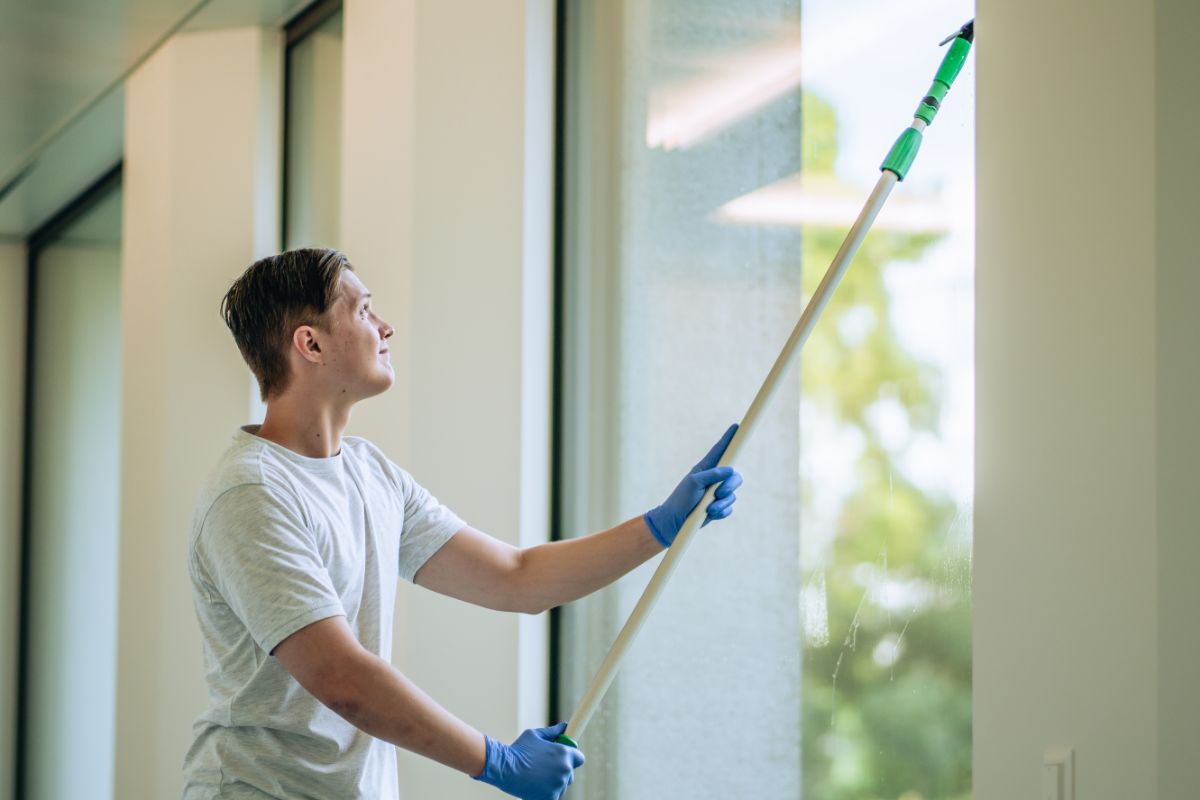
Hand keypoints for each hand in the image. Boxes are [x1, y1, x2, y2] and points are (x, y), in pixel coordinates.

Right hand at [474, 722, 584, 799]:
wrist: (504, 768)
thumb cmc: (518, 749)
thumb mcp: (534, 735)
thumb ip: (552, 732)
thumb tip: (564, 726)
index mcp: (564, 753)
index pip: (579, 758)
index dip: (572, 758)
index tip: (563, 758)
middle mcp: (565, 769)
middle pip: (570, 773)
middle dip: (560, 771)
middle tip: (545, 769)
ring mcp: (558, 785)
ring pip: (562, 786)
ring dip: (553, 783)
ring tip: (537, 777)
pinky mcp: (550, 798)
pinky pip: (554, 796)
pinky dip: (547, 793)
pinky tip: (536, 786)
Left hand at [643, 424, 742, 547]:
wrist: (675, 522)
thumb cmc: (681, 499)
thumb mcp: (694, 483)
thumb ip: (712, 474)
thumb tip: (730, 470)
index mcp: (706, 469)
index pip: (720, 451)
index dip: (729, 439)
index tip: (736, 427)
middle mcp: (714, 480)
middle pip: (735, 475)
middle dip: (730, 484)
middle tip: (720, 492)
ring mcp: (717, 494)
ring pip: (732, 494)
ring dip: (722, 502)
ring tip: (709, 508)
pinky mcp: (719, 507)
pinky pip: (729, 508)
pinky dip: (721, 512)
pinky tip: (710, 514)